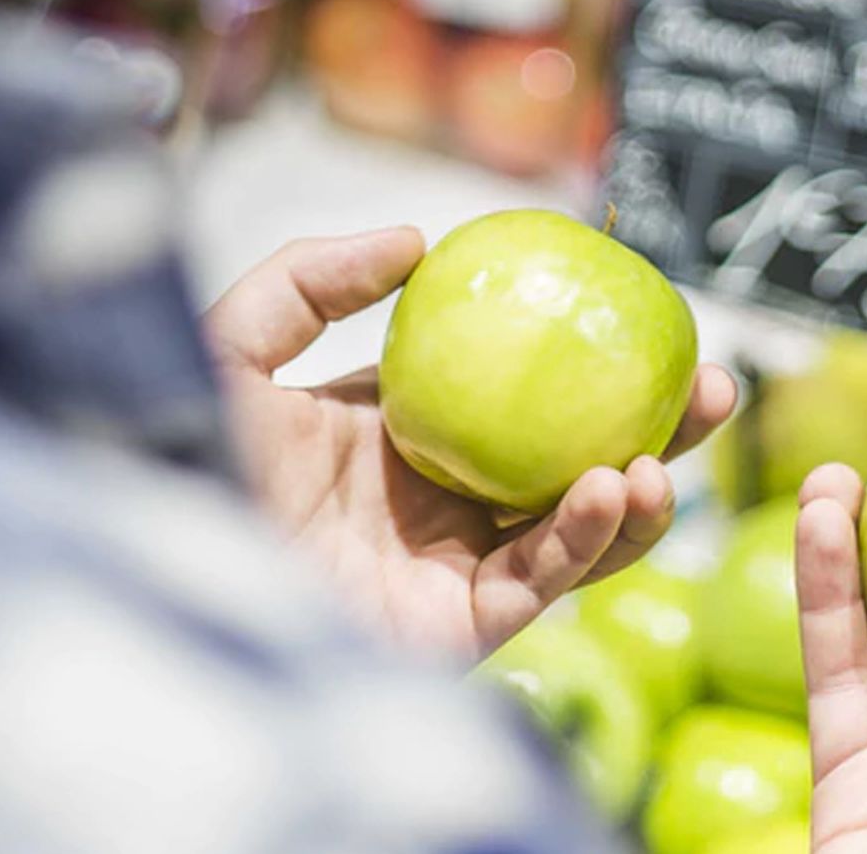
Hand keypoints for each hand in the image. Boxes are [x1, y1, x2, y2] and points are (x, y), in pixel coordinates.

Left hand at [204, 227, 734, 659]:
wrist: (155, 566)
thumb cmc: (175, 457)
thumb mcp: (236, 344)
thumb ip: (314, 279)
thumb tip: (417, 238)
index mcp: (397, 436)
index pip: (513, 393)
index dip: (582, 361)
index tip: (643, 315)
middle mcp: (435, 503)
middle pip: (568, 461)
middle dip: (649, 429)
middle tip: (711, 384)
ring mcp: (449, 568)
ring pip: (574, 532)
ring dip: (639, 493)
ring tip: (669, 450)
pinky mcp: (454, 629)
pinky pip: (540, 580)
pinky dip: (586, 538)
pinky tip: (613, 488)